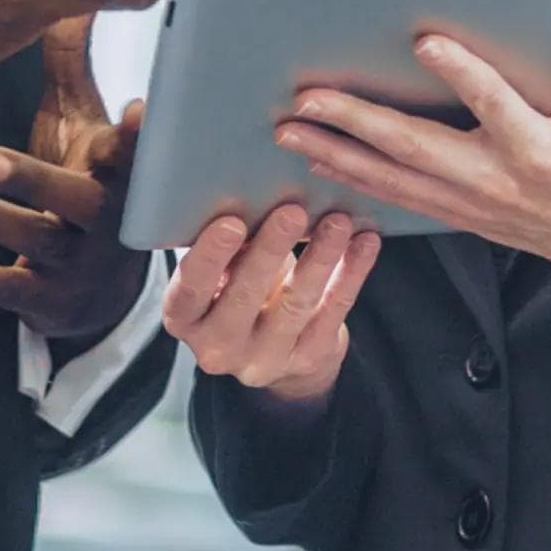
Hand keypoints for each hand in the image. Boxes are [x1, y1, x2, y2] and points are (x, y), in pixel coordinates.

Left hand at [0, 16, 148, 337]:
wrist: (99, 292)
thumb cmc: (88, 184)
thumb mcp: (85, 127)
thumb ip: (73, 66)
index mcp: (125, 175)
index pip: (137, 154)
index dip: (138, 138)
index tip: (136, 111)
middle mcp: (108, 222)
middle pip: (78, 200)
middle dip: (31, 179)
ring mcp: (77, 265)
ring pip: (32, 240)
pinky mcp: (43, 300)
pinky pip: (3, 287)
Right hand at [162, 204, 379, 405]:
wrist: (277, 349)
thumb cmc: (240, 287)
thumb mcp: (223, 270)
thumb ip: (228, 245)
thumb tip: (250, 190)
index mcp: (185, 319)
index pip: (189, 291)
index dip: (209, 258)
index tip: (231, 222)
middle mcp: (218, 347)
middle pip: (244, 297)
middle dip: (270, 251)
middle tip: (292, 211)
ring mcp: (265, 360)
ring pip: (295, 305)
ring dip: (319, 258)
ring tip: (338, 220)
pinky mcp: (309, 359)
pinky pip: (333, 312)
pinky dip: (351, 274)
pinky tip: (365, 242)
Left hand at [272, 31, 550, 324]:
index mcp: (539, 148)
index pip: (494, 105)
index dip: (461, 72)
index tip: (423, 39)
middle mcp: (496, 180)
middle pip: (416, 148)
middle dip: (356, 121)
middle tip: (308, 96)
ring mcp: (470, 204)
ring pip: (392, 178)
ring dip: (336, 152)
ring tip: (289, 128)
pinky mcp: (457, 214)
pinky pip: (397, 198)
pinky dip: (354, 179)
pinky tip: (318, 161)